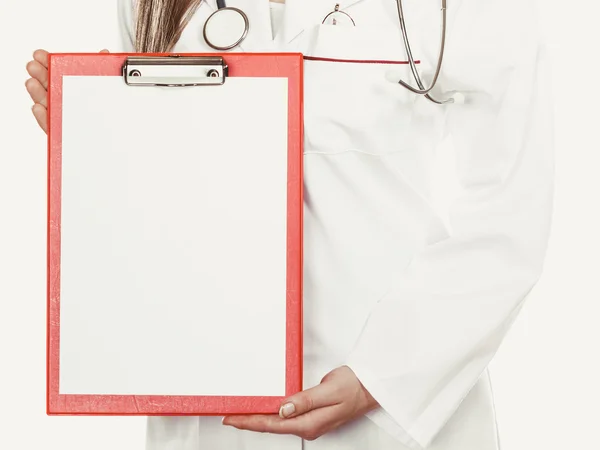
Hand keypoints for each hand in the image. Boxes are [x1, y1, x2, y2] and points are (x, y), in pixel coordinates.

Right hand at [25, 49, 108, 133]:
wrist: (119, 139)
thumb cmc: (113, 116)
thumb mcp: (111, 90)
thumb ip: (106, 73)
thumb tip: (104, 53)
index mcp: (77, 91)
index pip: (60, 74)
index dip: (49, 63)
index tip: (39, 54)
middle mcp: (69, 104)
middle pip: (51, 89)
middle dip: (40, 76)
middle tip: (33, 66)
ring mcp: (65, 120)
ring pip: (49, 107)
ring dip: (38, 94)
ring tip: (32, 83)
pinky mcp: (65, 136)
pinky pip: (53, 128)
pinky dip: (45, 118)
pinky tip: (39, 108)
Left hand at [222, 366, 378, 440]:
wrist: (373, 387)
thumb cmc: (354, 386)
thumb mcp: (329, 390)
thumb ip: (305, 400)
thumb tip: (282, 409)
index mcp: (310, 422)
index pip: (272, 424)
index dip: (249, 421)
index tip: (231, 418)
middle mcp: (309, 426)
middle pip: (271, 426)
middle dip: (249, 422)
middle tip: (229, 416)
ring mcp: (311, 422)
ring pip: (278, 423)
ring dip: (259, 418)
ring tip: (241, 413)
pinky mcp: (313, 416)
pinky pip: (287, 418)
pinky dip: (272, 414)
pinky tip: (266, 410)